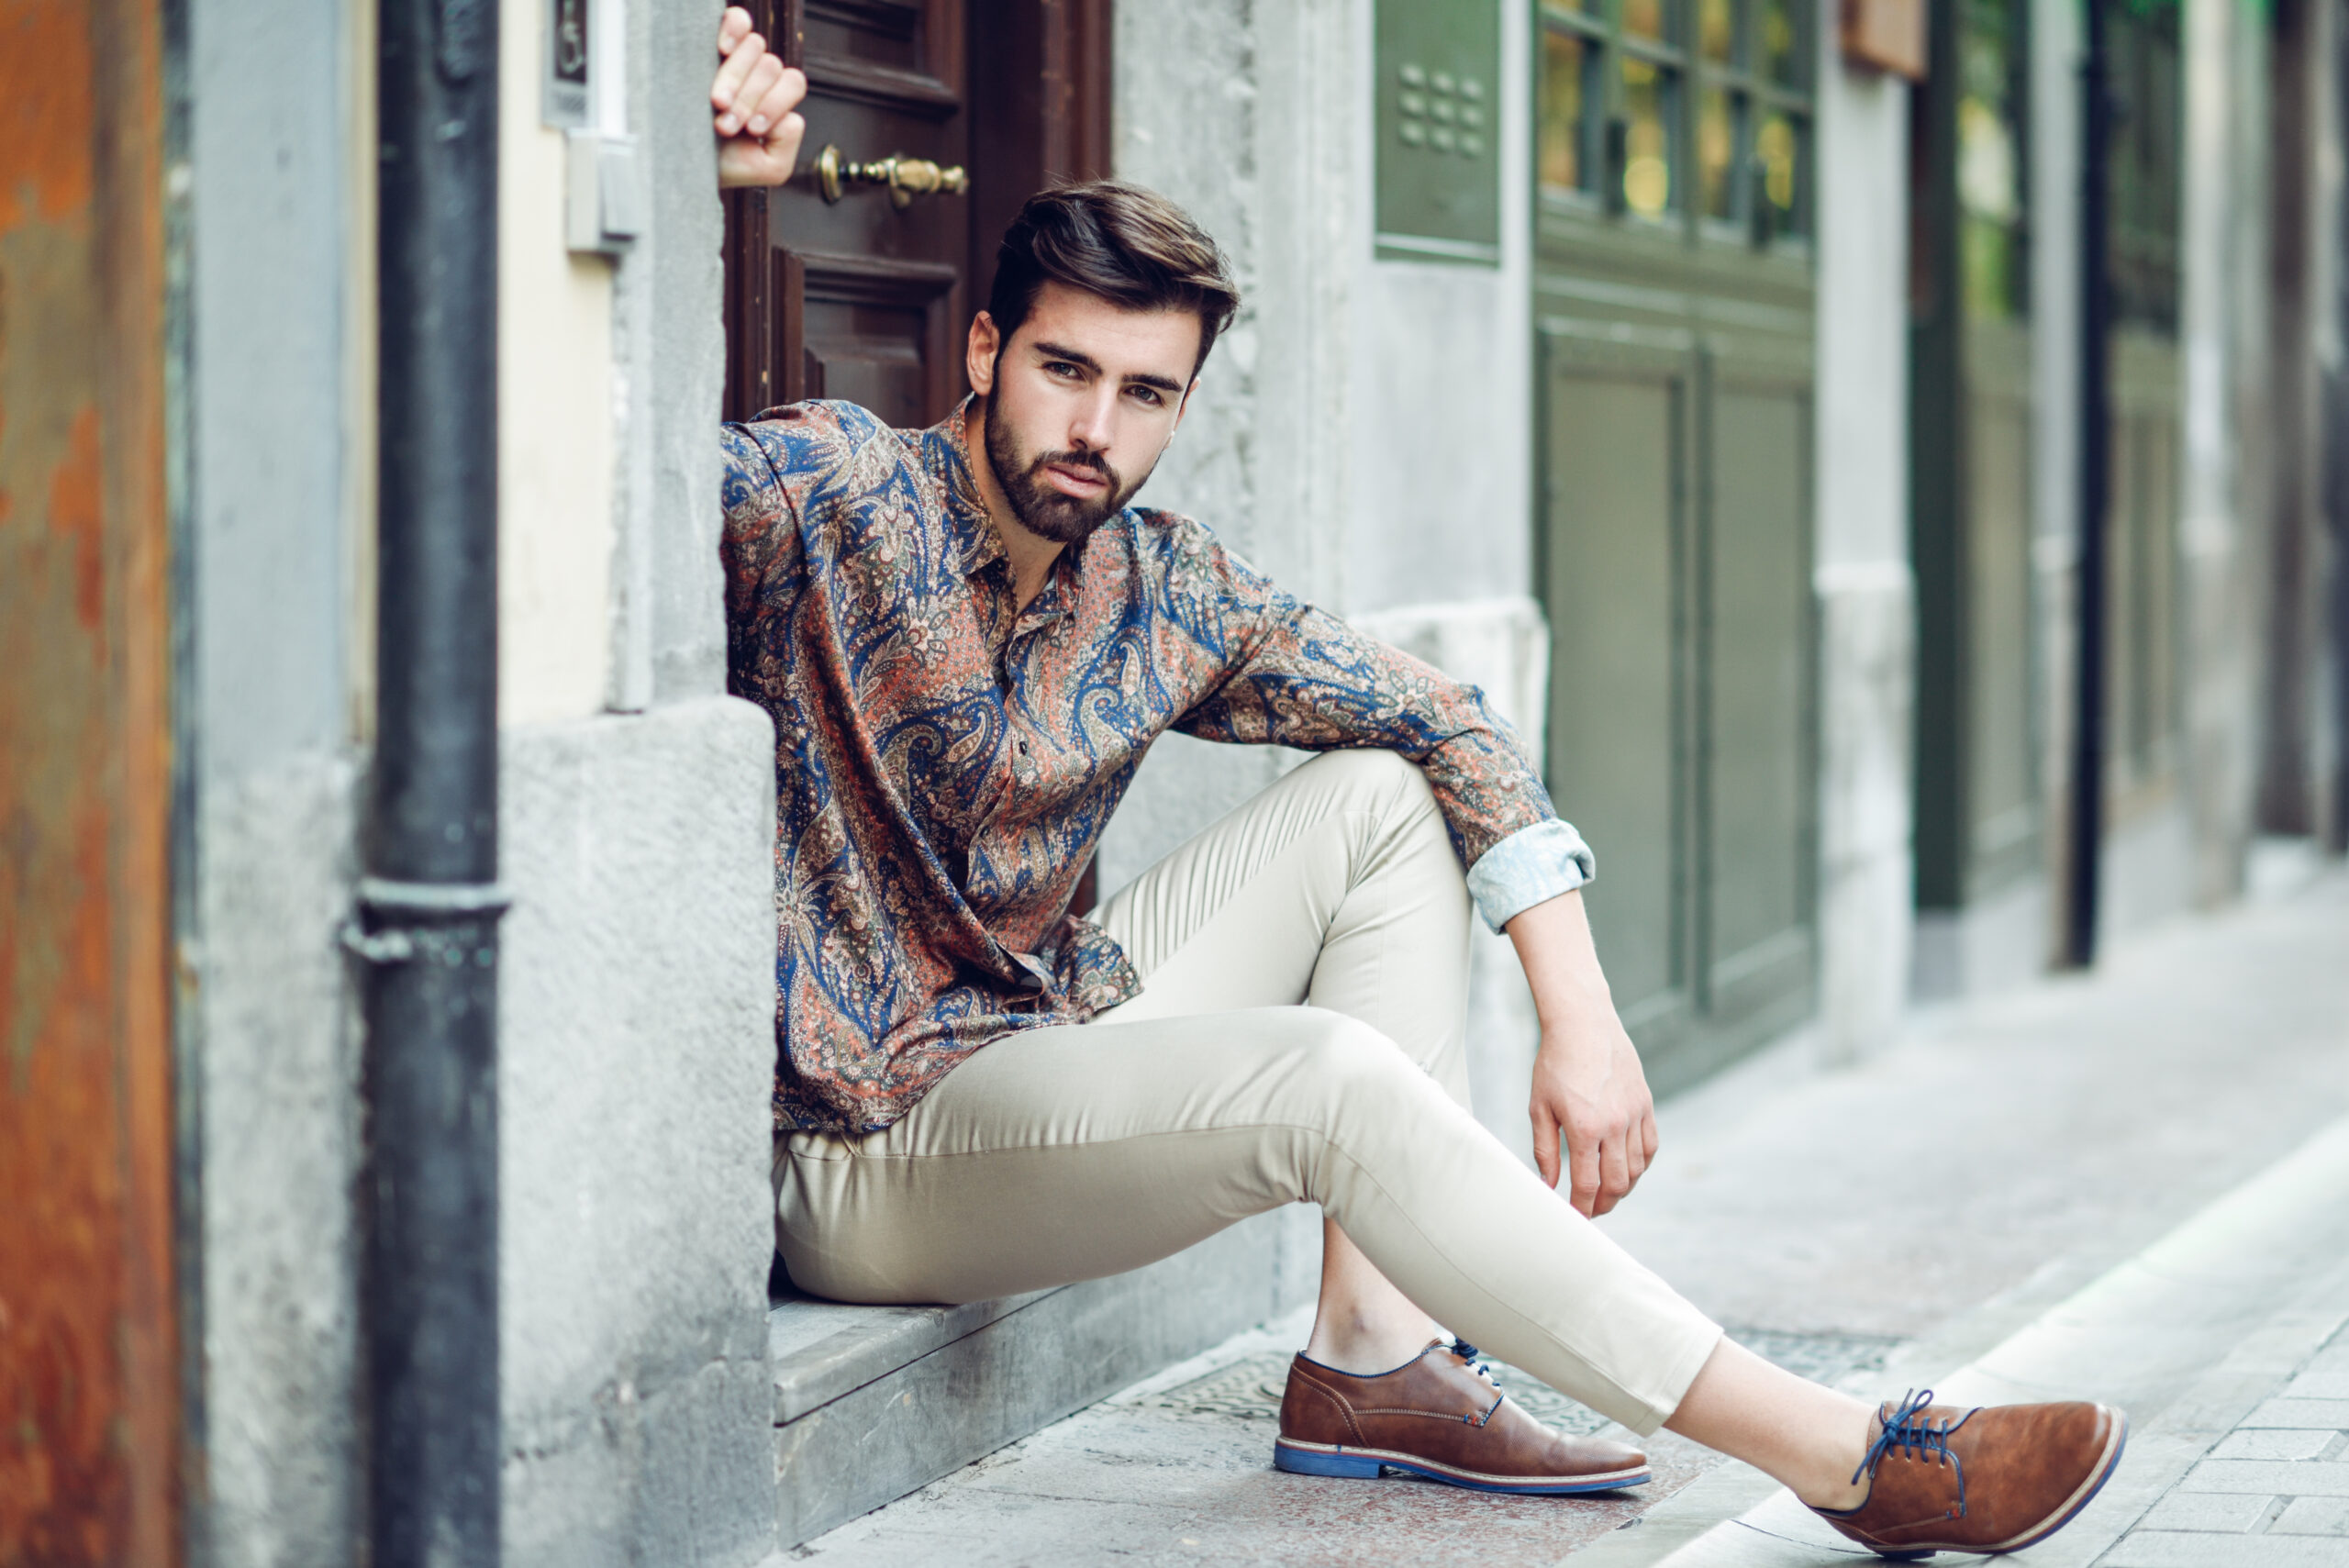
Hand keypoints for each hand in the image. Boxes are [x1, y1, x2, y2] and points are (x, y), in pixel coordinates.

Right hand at [713, 7, 806, 188]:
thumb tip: (790, 116)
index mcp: (777, 97)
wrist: (678, 161)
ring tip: (716, 104)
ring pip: (756, 46)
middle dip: (749, 100)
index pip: (793, 82)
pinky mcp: (711, 40)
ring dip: (735, 78)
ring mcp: (737, 55)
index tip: (751, 129)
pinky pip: (738, 18)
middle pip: (772, 67)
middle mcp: (760, 73)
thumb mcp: (769, 167)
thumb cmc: (723, 162)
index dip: (774, 105)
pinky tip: (722, 51)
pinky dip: (734, 30)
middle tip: (725, 126)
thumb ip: (790, 143)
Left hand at [1505, 890, 1659, 1216]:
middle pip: (1617, 1183)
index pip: (1587, 1184)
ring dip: (1623, 1188)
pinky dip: (1641, 1165)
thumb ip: (1545, 1150)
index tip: (1575, 1218)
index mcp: (1584, 1127)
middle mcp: (1615, 1124)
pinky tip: (1626, 1170)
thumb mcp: (1539, 1107)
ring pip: (1637, 1169)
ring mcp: (1634, 1114)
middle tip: (1591, 1211)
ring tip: (1606, 1194)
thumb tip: (1548, 1186)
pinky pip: (1650, 1146)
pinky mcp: (1645, 1104)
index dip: (1582, 1208)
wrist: (1583, 1024)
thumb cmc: (1555, 1063)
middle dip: (1603, 1204)